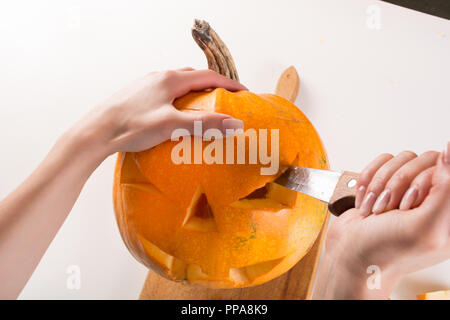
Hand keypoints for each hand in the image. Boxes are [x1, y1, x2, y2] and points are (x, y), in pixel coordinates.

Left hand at [70, 68, 245, 155]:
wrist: (95, 132)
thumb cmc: (131, 127)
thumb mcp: (171, 125)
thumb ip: (204, 124)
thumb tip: (235, 124)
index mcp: (170, 79)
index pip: (208, 76)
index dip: (228, 84)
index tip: (244, 93)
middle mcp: (158, 76)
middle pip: (193, 76)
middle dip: (213, 86)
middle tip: (226, 99)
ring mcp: (146, 84)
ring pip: (178, 83)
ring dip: (195, 91)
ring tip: (204, 106)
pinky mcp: (137, 94)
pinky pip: (165, 91)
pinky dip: (179, 97)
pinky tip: (176, 112)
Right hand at [314, 143, 449, 298]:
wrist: (348, 254)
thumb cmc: (384, 250)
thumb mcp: (425, 226)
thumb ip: (446, 190)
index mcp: (447, 211)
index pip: (442, 168)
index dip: (419, 184)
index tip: (407, 207)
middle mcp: (430, 198)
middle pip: (419, 159)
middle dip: (395, 185)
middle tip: (389, 209)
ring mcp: (407, 190)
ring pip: (398, 159)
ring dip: (378, 184)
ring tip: (375, 208)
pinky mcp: (385, 184)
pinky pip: (380, 162)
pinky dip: (367, 180)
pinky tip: (366, 201)